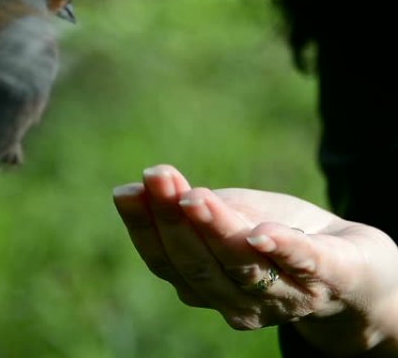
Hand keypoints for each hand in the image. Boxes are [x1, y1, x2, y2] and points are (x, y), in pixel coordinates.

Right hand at [113, 165, 397, 355]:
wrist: (353, 265)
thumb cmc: (278, 237)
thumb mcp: (231, 217)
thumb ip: (192, 209)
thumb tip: (144, 184)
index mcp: (206, 285)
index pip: (165, 262)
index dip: (144, 228)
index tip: (127, 191)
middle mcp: (239, 301)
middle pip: (198, 266)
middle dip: (173, 222)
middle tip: (157, 178)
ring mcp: (286, 296)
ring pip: (243, 267)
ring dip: (216, 231)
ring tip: (193, 198)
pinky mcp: (333, 277)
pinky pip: (306, 267)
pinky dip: (282, 251)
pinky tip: (260, 234)